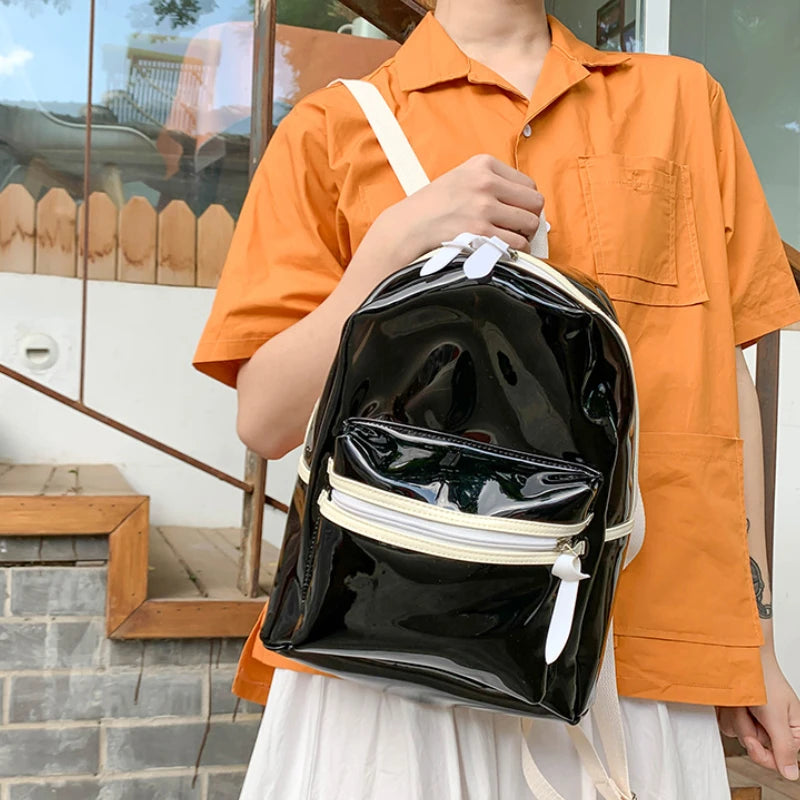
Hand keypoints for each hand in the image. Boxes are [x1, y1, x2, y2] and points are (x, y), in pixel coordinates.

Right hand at [369, 154, 543, 272]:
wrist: (408, 226)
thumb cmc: (435, 206)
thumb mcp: (462, 179)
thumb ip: (493, 185)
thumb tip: (530, 207)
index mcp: (483, 165)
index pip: (528, 184)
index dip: (526, 203)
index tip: (516, 214)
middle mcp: (485, 183)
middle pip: (534, 203)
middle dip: (530, 219)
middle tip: (518, 230)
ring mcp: (483, 208)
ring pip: (529, 224)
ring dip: (524, 237)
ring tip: (510, 241)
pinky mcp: (480, 232)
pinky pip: (517, 244)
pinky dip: (515, 251)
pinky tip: (504, 252)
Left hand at [717, 652, 799, 780]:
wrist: (742, 655)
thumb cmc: (764, 678)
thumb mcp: (777, 716)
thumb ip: (784, 747)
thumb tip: (791, 774)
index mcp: (792, 731)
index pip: (778, 760)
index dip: (763, 755)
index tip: (754, 742)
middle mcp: (773, 728)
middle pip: (755, 748)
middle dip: (748, 728)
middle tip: (749, 711)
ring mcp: (753, 720)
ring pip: (739, 735)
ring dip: (737, 717)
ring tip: (742, 700)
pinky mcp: (737, 713)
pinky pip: (726, 724)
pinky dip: (726, 712)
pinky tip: (732, 700)